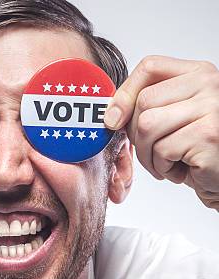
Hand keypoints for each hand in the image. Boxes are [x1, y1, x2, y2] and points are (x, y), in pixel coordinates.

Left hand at [104, 56, 218, 210]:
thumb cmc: (198, 152)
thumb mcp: (175, 120)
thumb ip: (152, 106)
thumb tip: (111, 113)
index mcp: (199, 73)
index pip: (150, 66)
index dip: (125, 93)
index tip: (114, 119)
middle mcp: (208, 84)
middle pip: (144, 101)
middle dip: (136, 136)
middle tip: (151, 153)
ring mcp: (211, 107)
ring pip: (147, 126)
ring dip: (148, 155)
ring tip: (166, 163)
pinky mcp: (207, 134)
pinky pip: (162, 150)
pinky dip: (164, 168)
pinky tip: (181, 170)